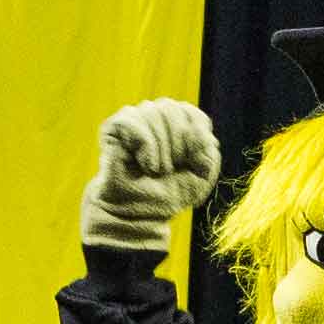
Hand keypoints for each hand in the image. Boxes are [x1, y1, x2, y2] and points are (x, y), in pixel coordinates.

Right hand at [80, 97, 219, 255]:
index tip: (194, 165)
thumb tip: (202, 133)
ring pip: (153, 112)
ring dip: (162, 148)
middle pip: (173, 109)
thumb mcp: (203, 174)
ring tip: (157, 170)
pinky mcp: (113, 127)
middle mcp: (157, 115)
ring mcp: (135, 119)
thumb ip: (210, 149)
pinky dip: (145, 144)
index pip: (193, 115)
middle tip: (170, 170)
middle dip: (178, 144)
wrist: (140, 213)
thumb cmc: (170, 192)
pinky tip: (147, 164)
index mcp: (180, 122)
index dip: (196, 139)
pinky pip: (132, 120)